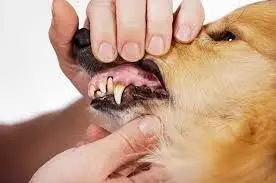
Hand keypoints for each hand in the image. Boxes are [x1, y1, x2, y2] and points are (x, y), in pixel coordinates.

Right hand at [29, 116, 163, 182]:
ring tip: (94, 130)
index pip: (160, 161)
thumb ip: (125, 143)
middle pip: (140, 155)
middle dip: (128, 134)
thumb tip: (153, 125)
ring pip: (122, 154)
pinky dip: (98, 146)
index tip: (150, 116)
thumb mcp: (96, 161)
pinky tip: (87, 139)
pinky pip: (106, 158)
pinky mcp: (98, 177)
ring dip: (111, 138)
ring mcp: (112, 181)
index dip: (157, 137)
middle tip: (118, 119)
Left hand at [49, 0, 203, 96]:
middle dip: (131, 26)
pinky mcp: (183, 23)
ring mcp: (158, 13)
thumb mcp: (74, 63)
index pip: (104, 3)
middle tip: (132, 54)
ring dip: (157, 22)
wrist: (125, 102)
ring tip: (156, 50)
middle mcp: (131, 8)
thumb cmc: (99, 80)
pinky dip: (189, 18)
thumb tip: (59, 3)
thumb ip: (62, 35)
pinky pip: (192, 7)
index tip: (108, 56)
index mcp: (104, 13)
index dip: (106, 25)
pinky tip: (182, 38)